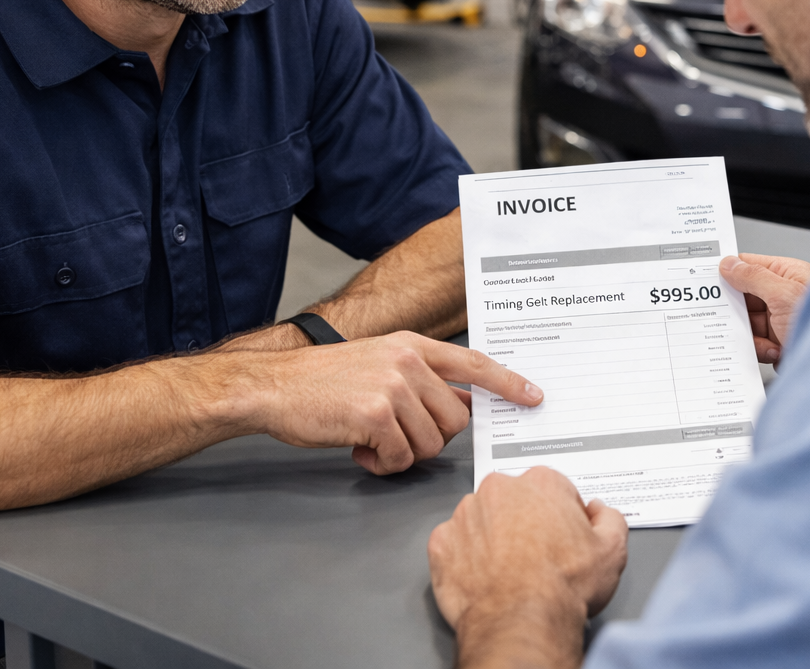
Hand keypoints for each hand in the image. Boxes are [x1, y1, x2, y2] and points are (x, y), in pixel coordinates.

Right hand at [246, 332, 542, 474]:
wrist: (276, 386)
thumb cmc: (324, 381)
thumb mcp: (381, 364)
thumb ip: (421, 378)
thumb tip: (463, 401)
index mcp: (413, 345)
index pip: (475, 362)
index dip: (508, 381)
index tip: (533, 395)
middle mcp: (409, 360)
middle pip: (456, 418)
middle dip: (432, 438)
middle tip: (398, 436)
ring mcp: (393, 385)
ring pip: (432, 442)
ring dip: (404, 453)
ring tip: (373, 441)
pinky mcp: (376, 413)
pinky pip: (401, 458)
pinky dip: (382, 464)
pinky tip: (360, 450)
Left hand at [428, 467, 628, 668]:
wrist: (522, 623)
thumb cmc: (562, 587)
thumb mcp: (611, 550)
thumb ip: (609, 518)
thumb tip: (599, 511)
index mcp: (541, 482)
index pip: (553, 490)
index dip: (561, 517)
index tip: (562, 539)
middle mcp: (500, 488)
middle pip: (513, 499)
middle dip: (523, 521)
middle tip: (535, 556)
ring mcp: (466, 513)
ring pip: (480, 519)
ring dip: (491, 537)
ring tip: (508, 570)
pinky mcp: (442, 541)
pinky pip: (454, 544)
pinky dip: (464, 558)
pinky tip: (483, 577)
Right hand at [720, 252, 809, 363]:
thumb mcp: (783, 296)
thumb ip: (753, 277)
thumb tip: (729, 264)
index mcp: (789, 275)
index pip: (749, 265)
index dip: (728, 271)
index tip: (708, 279)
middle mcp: (784, 295)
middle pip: (744, 297)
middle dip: (739, 312)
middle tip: (736, 317)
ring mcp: (781, 320)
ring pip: (747, 323)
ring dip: (752, 335)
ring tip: (768, 341)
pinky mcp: (779, 342)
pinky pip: (755, 342)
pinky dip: (760, 349)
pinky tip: (776, 351)